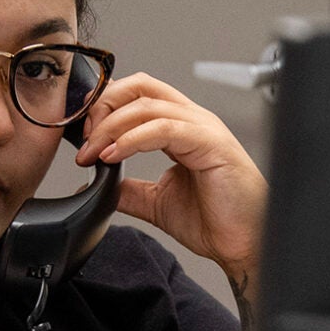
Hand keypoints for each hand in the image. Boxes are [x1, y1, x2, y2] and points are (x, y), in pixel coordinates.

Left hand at [74, 73, 266, 307]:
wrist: (245, 243)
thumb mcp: (157, 201)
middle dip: (104, 107)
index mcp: (182, 127)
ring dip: (111, 126)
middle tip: (85, 140)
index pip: (138, 95)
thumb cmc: (218, 220)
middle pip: (140, 87)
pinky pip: (164, 128)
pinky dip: (132, 139)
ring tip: (93, 153)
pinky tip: (114, 156)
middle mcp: (193, 120)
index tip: (84, 138)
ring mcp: (203, 128)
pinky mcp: (210, 143)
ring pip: (147, 104)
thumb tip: (97, 181)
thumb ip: (128, 189)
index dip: (105, 108)